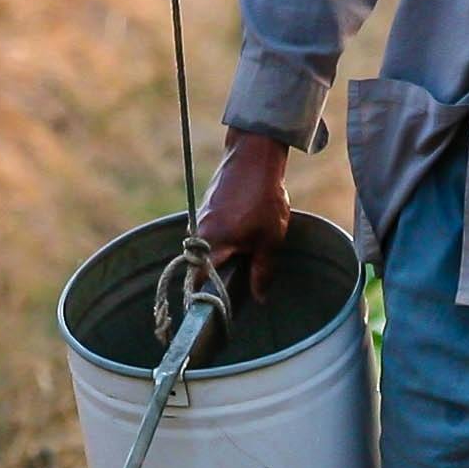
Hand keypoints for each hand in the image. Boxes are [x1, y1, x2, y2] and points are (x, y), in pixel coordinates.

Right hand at [196, 133, 292, 297]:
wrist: (254, 157)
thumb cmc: (263, 199)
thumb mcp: (270, 239)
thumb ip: (263, 271)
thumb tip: (259, 298)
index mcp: (211, 245)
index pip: (198, 283)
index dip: (206, 298)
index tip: (216, 311)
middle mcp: (199, 234)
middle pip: (203, 267)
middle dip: (219, 277)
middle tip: (238, 286)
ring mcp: (201, 220)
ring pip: (209, 249)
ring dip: (224, 256)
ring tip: (245, 256)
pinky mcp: (207, 209)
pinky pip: (212, 234)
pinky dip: (224, 240)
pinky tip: (244, 235)